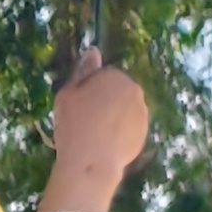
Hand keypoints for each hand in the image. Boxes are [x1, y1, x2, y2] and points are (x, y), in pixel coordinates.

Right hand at [49, 51, 148, 188]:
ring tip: (94, 136)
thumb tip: (94, 51)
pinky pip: (129, 129)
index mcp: (115, 77)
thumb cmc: (74, 124)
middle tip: (84, 121)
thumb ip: (83, 71)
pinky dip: (119, 134)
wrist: (92, 160)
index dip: (87, 91)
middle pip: (116, 93)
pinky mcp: (144, 133)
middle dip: (104, 103)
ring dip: (113, 118)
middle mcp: (134, 91)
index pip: (102, 77)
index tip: (76, 106)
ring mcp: (142, 113)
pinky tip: (104, 146)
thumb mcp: (67, 95)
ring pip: (124, 111)